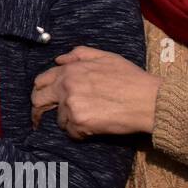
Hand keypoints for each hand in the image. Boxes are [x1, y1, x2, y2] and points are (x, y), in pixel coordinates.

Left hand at [30, 45, 160, 139]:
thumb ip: (79, 54)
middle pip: (38, 101)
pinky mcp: (79, 123)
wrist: (149, 100)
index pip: (41, 81)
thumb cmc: (131, 78)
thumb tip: (58, 60)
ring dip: (68, 121)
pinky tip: (92, 128)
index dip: (40, 90)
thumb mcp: (106, 57)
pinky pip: (71, 132)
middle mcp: (66, 87)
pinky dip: (79, 133)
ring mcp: (71, 106)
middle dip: (39, 109)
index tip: (41, 99)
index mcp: (70, 70)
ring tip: (87, 119)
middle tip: (41, 118)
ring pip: (58, 119)